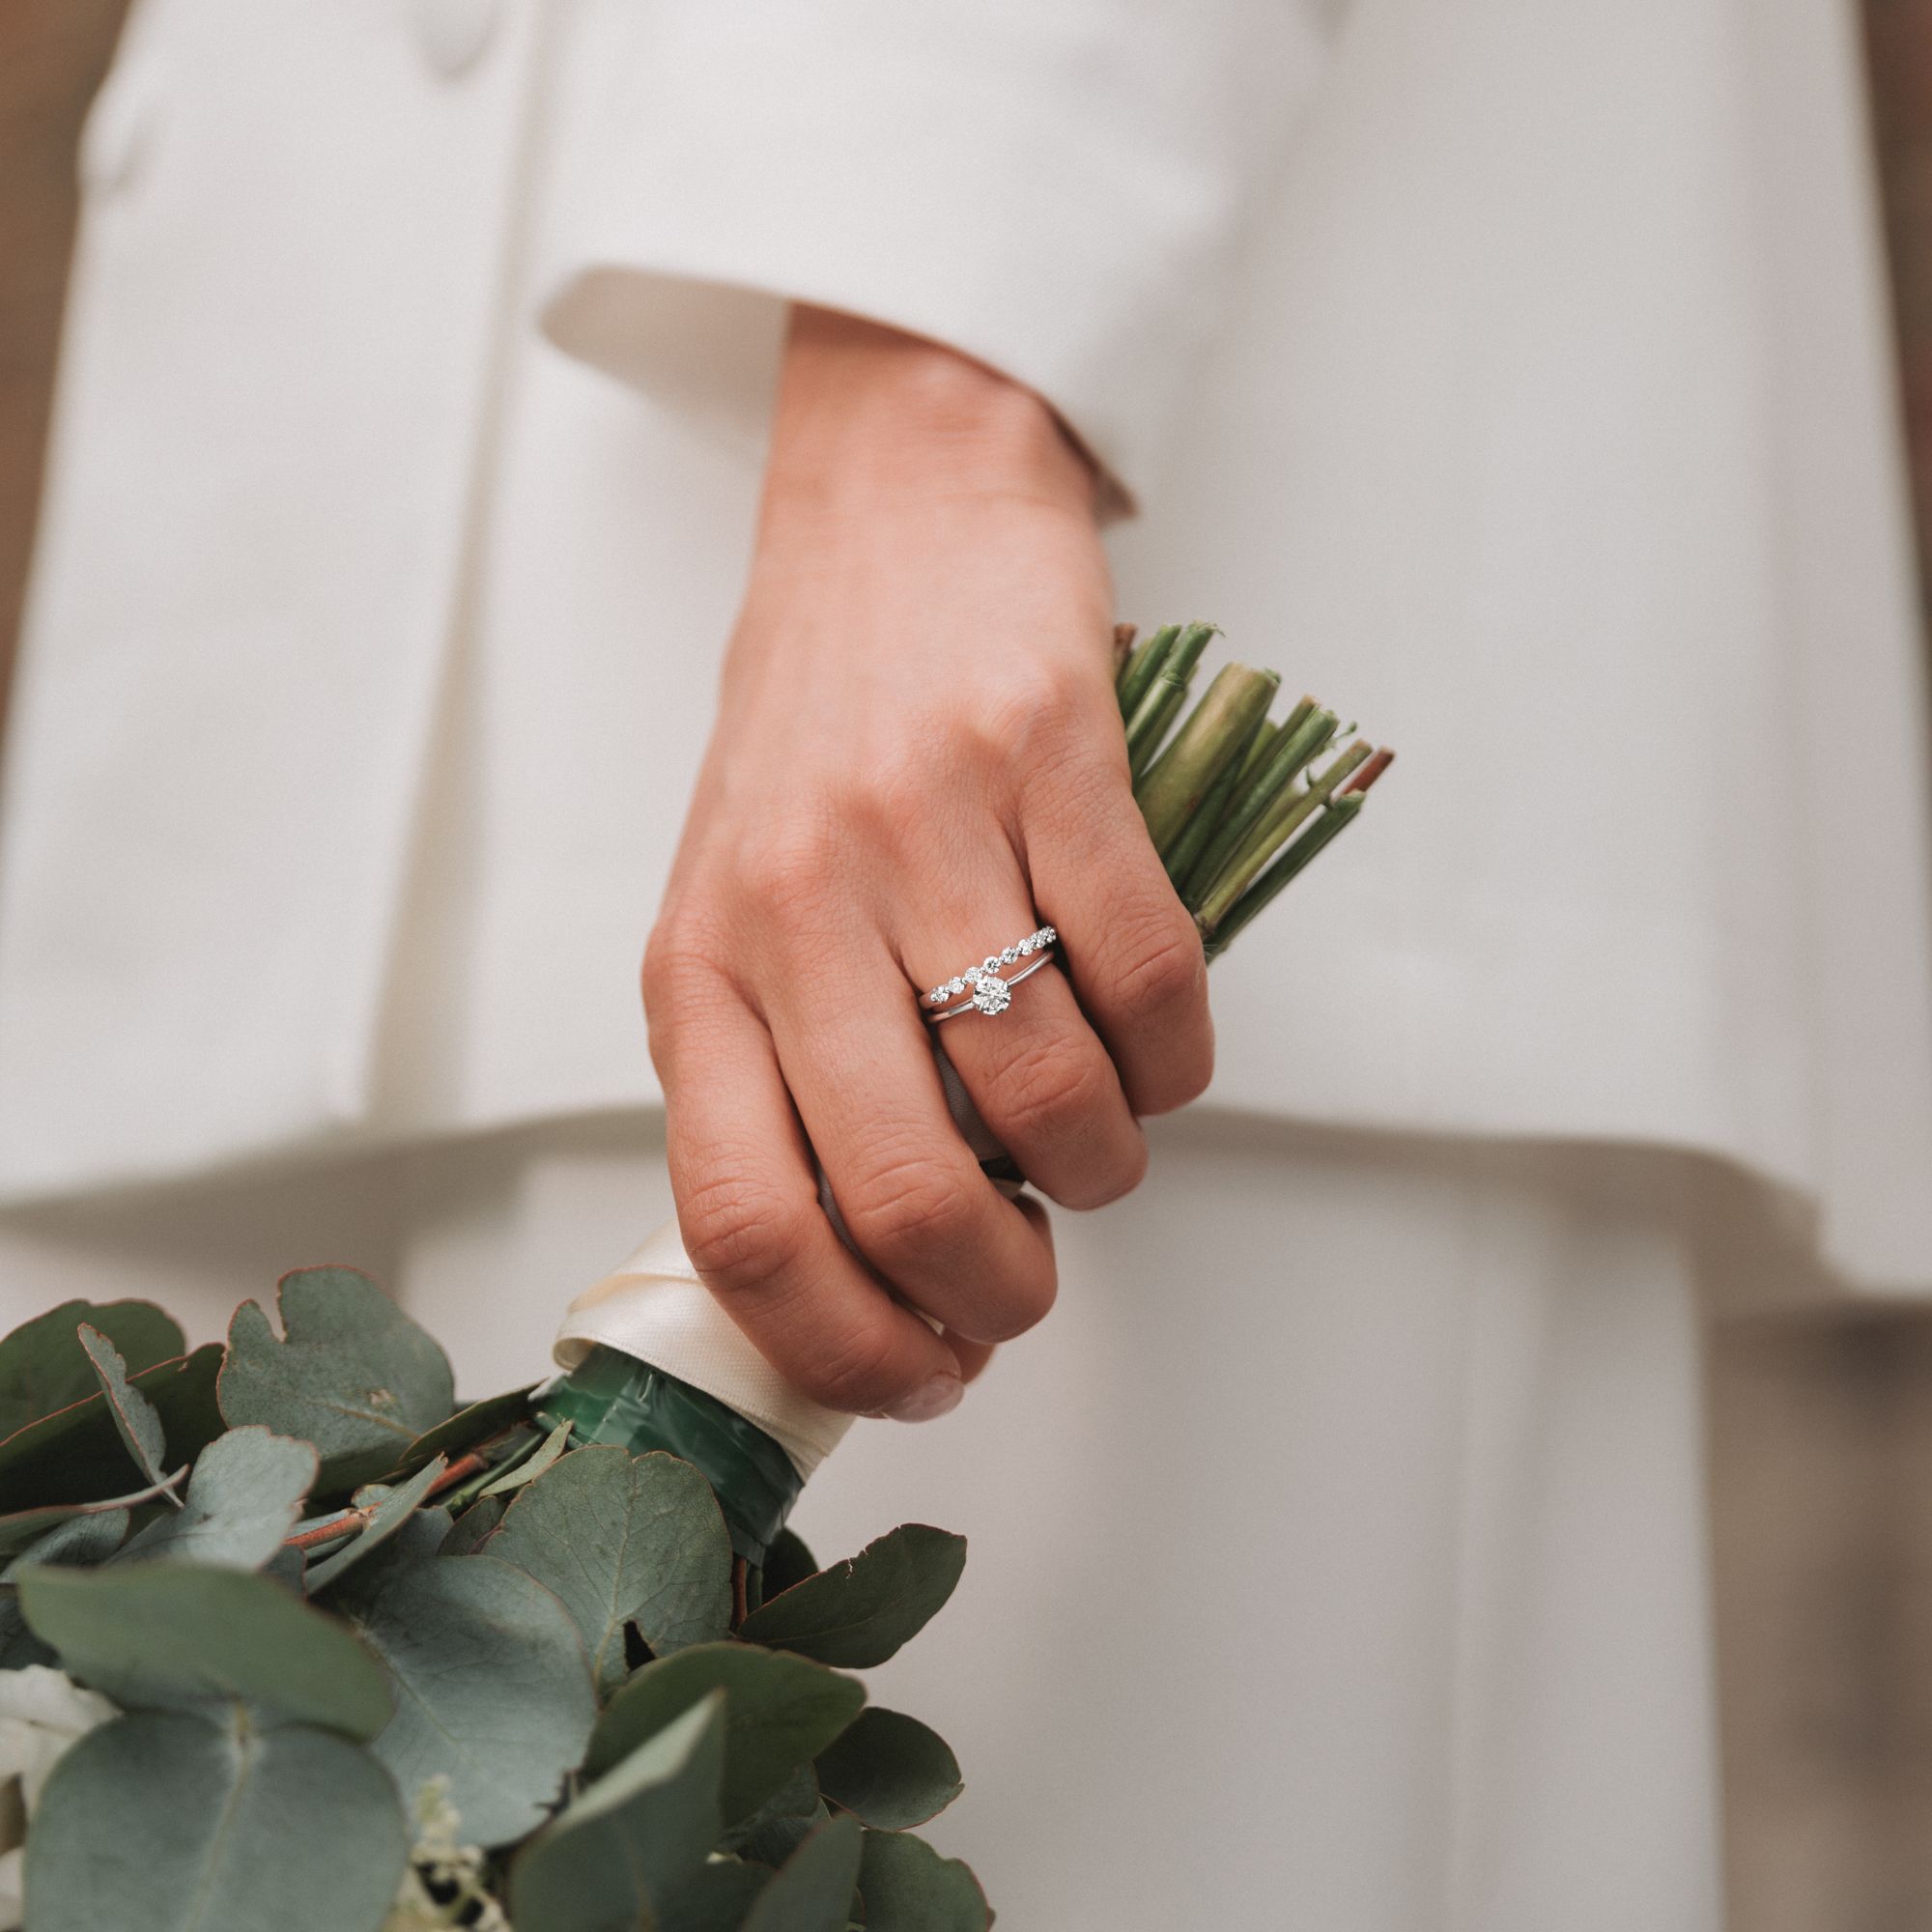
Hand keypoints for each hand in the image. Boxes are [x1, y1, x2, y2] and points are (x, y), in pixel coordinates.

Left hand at [644, 308, 1213, 1420]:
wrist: (893, 506)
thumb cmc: (819, 733)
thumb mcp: (743, 909)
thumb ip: (787, 1073)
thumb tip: (883, 1261)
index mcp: (700, 969)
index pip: (739, 1221)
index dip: (842, 1345)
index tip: (924, 1376)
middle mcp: (793, 907)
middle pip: (903, 1192)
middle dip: (997, 1293)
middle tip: (1030, 1285)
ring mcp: (921, 829)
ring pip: (1046, 1095)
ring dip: (1105, 1171)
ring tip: (1100, 1146)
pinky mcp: (1047, 756)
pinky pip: (1148, 977)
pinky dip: (1178, 1059)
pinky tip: (1157, 1051)